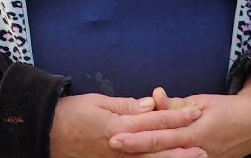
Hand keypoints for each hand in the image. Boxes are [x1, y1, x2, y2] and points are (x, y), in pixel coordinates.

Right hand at [50, 93, 204, 157]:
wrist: (45, 134)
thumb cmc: (70, 114)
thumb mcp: (98, 102)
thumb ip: (127, 106)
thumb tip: (152, 104)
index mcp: (119, 127)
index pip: (154, 121)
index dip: (176, 116)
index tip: (195, 112)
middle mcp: (122, 147)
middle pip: (158, 148)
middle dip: (182, 147)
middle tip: (205, 147)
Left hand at [110, 79, 250, 157]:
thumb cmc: (224, 109)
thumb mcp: (199, 102)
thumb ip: (174, 104)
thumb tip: (154, 97)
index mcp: (192, 132)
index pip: (158, 135)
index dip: (136, 137)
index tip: (114, 136)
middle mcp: (194, 149)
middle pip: (158, 152)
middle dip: (134, 150)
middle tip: (112, 145)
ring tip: (123, 154)